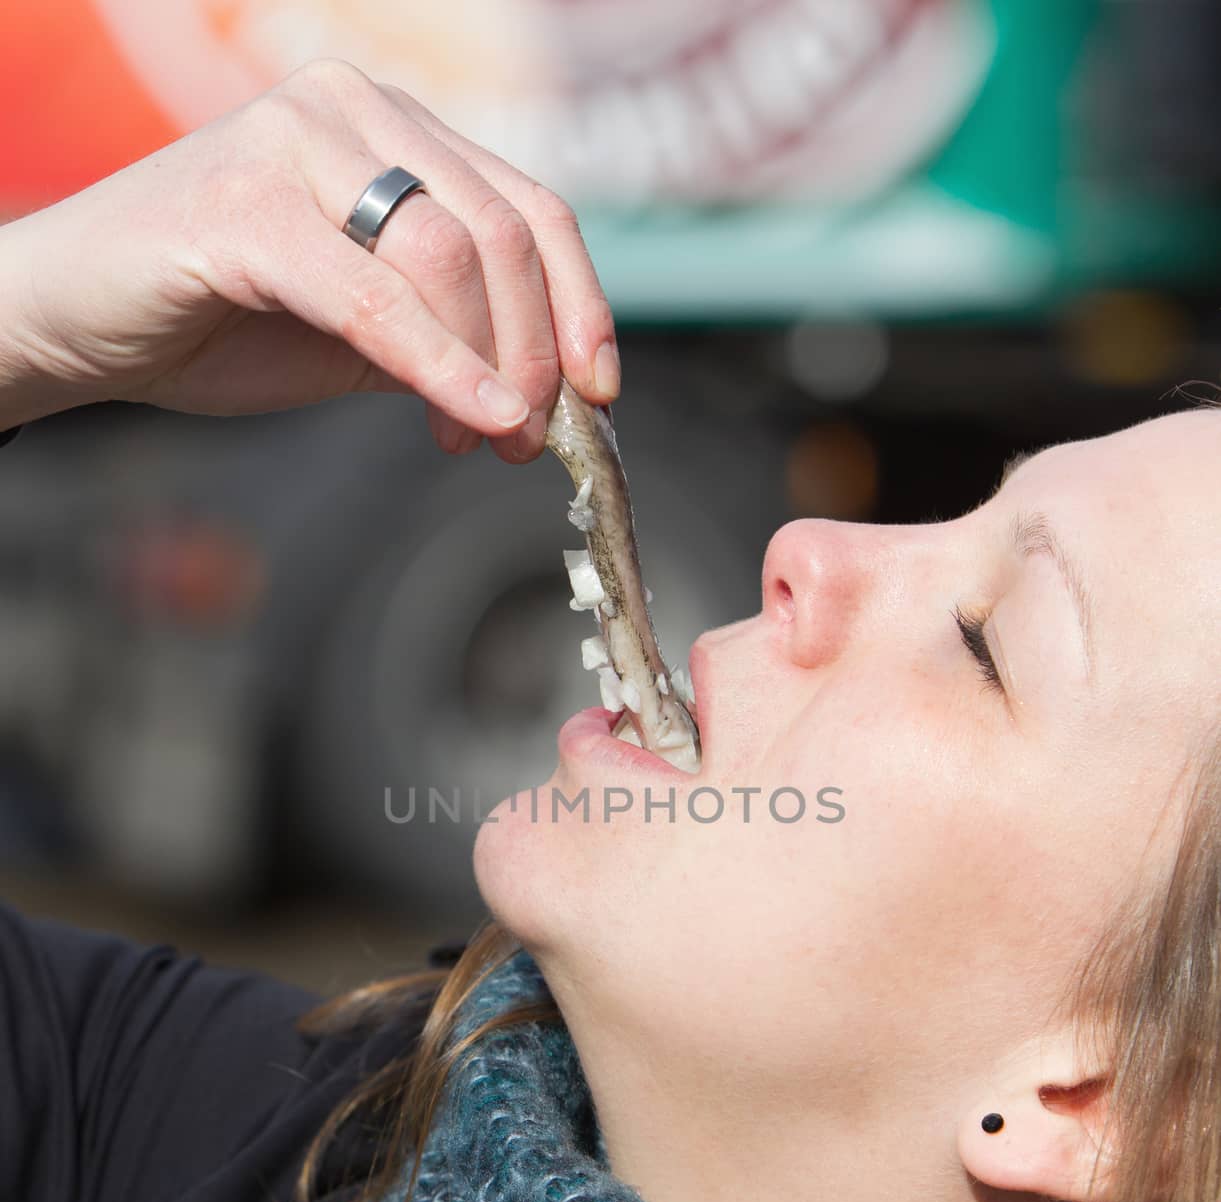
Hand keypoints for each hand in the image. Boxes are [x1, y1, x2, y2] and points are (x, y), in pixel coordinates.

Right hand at [0, 58, 619, 463]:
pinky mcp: (243, 203)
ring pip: (448, 257)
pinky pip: (371, 295)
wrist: (81, 322)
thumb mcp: (364, 331)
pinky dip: (437, 366)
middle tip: (532, 438)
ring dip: (488, 366)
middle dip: (536, 352)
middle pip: (502, 233)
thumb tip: (543, 396)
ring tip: (483, 440)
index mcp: (392, 128)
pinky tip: (471, 421)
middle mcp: (351, 109)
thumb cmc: (219, 322)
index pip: (529, 208)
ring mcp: (294, 142)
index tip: (599, 392)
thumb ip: (447, 337)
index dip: (579, 305)